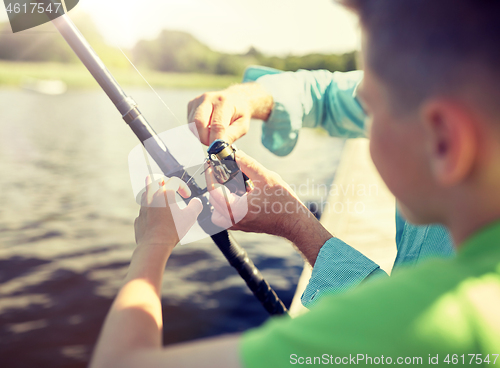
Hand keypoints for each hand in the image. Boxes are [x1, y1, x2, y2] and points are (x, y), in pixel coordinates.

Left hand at [134, 176, 202, 249]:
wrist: (154, 246)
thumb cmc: (172, 230)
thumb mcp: (190, 217)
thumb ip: (196, 205)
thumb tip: (196, 201)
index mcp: (164, 193)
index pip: (175, 181)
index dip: (184, 186)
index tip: (188, 196)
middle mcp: (151, 197)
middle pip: (154, 179)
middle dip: (164, 181)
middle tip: (171, 189)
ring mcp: (143, 207)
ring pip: (146, 192)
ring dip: (156, 194)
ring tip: (164, 201)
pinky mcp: (139, 217)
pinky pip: (144, 208)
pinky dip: (151, 208)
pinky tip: (157, 216)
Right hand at [187, 83, 273, 145]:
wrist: (235, 98)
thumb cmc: (239, 113)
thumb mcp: (242, 126)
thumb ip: (231, 136)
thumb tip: (218, 147)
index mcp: (224, 102)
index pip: (217, 125)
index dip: (215, 140)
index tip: (217, 150)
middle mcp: (209, 98)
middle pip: (199, 123)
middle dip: (204, 138)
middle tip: (213, 144)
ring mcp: (198, 100)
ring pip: (192, 124)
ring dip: (201, 135)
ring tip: (212, 133)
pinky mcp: (191, 104)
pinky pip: (190, 122)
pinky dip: (197, 130)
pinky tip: (207, 127)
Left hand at [207, 151, 332, 264]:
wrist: (295, 222)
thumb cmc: (284, 203)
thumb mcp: (266, 177)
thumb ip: (249, 165)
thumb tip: (237, 155)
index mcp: (237, 209)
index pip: (214, 192)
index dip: (210, 175)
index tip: (211, 164)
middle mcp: (235, 220)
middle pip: (213, 202)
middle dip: (214, 185)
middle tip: (219, 171)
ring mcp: (238, 225)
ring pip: (217, 214)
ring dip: (218, 200)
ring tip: (227, 186)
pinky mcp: (243, 227)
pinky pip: (226, 218)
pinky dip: (226, 207)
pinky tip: (237, 195)